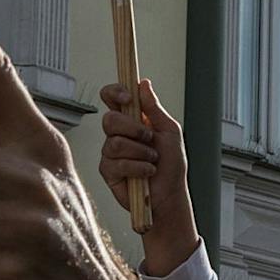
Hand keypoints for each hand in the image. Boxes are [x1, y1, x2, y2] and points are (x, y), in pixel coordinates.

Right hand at [100, 78, 197, 277]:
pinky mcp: (108, 171)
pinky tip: (146, 173)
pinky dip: (137, 168)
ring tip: (152, 160)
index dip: (115, 92)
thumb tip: (143, 83)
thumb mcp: (169, 131)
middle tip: (150, 139)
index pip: (113, 97)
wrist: (169, 195)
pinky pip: (116, 163)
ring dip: (140, 152)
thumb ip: (154, 108)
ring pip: (114, 142)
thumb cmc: (171, 164)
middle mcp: (119, 133)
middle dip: (133, 128)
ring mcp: (111, 152)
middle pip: (110, 119)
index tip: (128, 97)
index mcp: (133, 120)